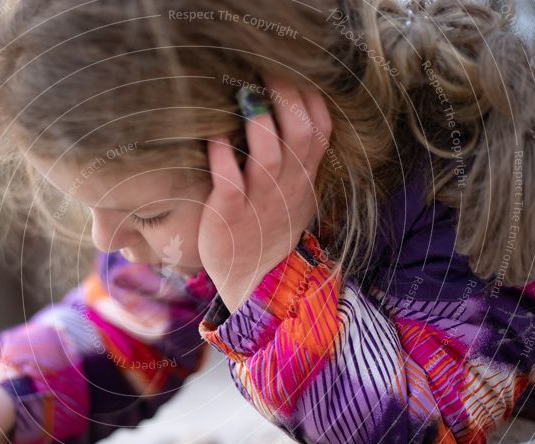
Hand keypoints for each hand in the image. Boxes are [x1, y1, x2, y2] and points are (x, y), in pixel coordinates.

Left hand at [199, 75, 331, 311]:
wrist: (256, 282)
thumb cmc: (270, 230)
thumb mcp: (296, 195)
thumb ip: (298, 158)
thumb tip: (291, 113)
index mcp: (303, 177)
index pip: (320, 129)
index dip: (311, 98)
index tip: (294, 71)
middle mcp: (286, 185)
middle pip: (298, 133)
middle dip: (287, 98)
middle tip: (267, 70)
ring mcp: (259, 199)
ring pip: (268, 155)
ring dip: (258, 122)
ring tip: (244, 93)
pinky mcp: (230, 213)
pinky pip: (229, 182)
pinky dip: (222, 157)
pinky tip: (214, 136)